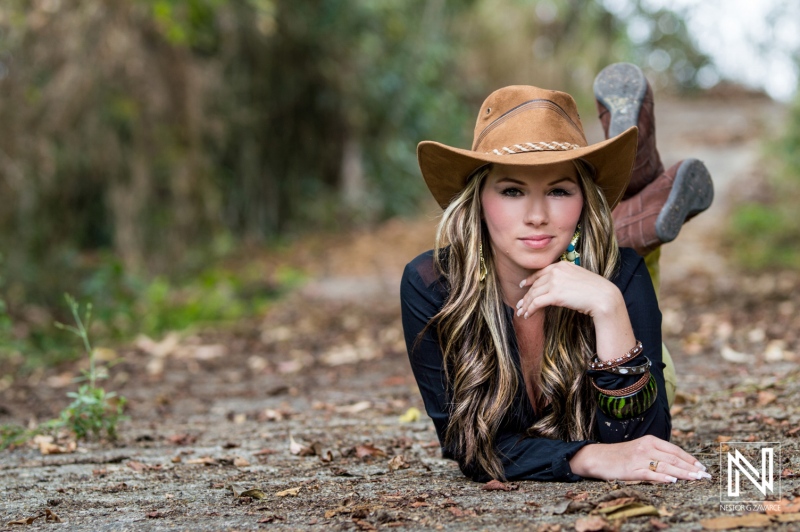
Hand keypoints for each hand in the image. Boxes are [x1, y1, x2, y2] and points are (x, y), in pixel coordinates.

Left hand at [516, 261, 617, 319]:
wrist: (604, 297)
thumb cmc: (595, 290)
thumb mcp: (579, 277)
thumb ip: (566, 278)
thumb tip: (557, 288)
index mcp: (562, 265)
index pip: (541, 272)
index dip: (530, 280)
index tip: (523, 285)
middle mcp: (556, 271)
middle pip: (535, 285)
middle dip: (526, 296)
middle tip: (520, 304)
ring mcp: (555, 282)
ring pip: (534, 294)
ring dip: (526, 305)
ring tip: (521, 312)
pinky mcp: (555, 295)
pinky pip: (536, 303)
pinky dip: (530, 310)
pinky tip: (527, 315)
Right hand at [569, 435, 711, 482]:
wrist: (597, 457)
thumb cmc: (621, 455)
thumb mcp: (640, 449)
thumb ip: (657, 454)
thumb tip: (678, 463)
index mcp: (650, 440)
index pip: (675, 450)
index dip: (690, 459)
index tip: (702, 467)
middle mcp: (646, 447)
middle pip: (673, 458)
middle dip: (691, 468)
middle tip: (705, 476)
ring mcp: (638, 458)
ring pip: (665, 466)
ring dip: (682, 473)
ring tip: (696, 478)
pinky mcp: (631, 470)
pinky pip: (650, 474)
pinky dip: (662, 477)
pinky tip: (672, 480)